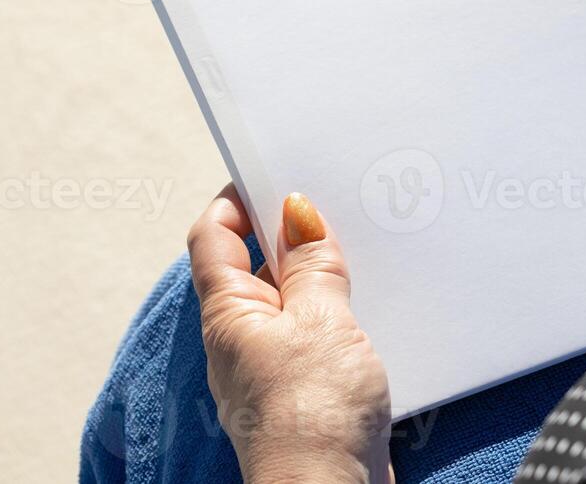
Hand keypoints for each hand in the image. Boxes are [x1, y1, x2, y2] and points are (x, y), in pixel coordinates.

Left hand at [187, 186, 392, 483]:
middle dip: (290, 230)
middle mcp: (241, 337)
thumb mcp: (321, 321)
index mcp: (228, 313)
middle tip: (333, 200)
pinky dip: (336, 311)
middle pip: (255, 264)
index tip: (273, 170)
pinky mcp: (304, 390)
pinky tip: (371, 303)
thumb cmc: (313, 416)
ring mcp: (271, 365)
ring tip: (361, 246)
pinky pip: (313, 333)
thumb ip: (312, 266)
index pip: (213, 237)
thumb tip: (297, 213)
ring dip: (320, 273)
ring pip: (290, 299)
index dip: (237, 198)